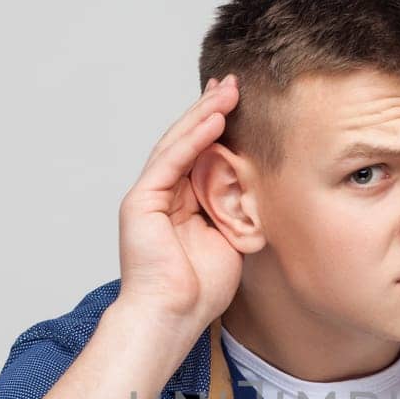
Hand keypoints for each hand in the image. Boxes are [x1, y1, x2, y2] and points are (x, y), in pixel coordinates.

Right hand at [116, 74, 243, 332]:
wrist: (173, 316)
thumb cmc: (200, 291)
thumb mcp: (230, 240)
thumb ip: (236, 211)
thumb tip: (259, 189)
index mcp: (180, 204)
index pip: (200, 155)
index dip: (217, 127)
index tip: (238, 104)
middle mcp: (161, 195)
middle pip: (187, 141)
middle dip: (210, 110)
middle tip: (233, 82)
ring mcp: (148, 197)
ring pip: (178, 144)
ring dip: (203, 114)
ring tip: (227, 90)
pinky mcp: (140, 202)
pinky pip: (171, 161)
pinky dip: (193, 139)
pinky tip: (213, 119)